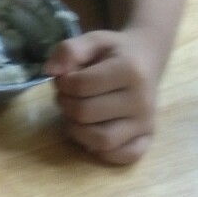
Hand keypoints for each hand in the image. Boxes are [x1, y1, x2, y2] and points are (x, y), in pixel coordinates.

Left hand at [43, 29, 162, 164]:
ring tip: (76, 113)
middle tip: (68, 95)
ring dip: (77, 129)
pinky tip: (93, 131)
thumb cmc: (115, 52)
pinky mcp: (147, 138)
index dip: (62, 82)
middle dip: (66, 104)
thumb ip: (68, 50)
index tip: (65, 78)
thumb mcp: (92, 40)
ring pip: (100, 140)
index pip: (80, 86)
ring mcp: (146, 123)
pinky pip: (121, 156)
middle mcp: (142, 100)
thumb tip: (50, 71)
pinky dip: (100, 150)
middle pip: (85, 114)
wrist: (147, 59)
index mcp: (130, 71)